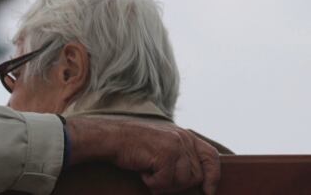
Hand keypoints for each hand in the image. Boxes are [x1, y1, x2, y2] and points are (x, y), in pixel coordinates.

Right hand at [65, 116, 220, 193]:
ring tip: (148, 171)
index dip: (213, 176)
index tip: (208, 192)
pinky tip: (142, 171)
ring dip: (163, 183)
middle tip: (157, 177)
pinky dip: (152, 183)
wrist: (110, 137)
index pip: (211, 156)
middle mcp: (183, 138)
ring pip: (182, 181)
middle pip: (196, 176)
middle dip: (177, 184)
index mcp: (184, 135)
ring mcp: (175, 145)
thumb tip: (198, 179)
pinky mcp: (165, 154)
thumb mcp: (161, 143)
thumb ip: (180, 154)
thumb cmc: (132, 145)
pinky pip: (166, 182)